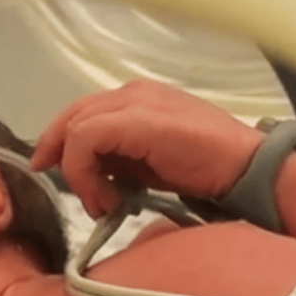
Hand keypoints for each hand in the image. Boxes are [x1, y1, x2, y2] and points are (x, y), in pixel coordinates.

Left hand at [31, 80, 263, 217]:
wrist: (245, 168)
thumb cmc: (206, 169)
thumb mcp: (150, 164)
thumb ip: (119, 160)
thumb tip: (90, 175)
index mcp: (138, 98)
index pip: (83, 112)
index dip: (58, 140)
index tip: (49, 169)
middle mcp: (133, 92)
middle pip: (72, 115)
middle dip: (57, 153)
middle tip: (65, 188)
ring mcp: (136, 102)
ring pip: (75, 128)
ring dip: (78, 174)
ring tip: (101, 204)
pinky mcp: (136, 120)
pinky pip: (85, 140)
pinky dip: (85, 174)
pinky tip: (108, 199)